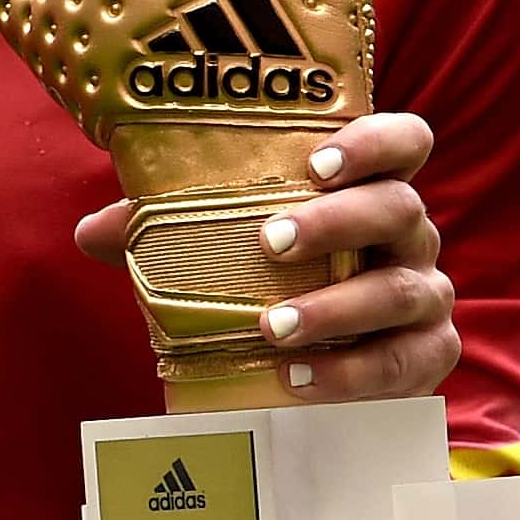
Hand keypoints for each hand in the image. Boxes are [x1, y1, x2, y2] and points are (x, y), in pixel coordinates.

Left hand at [77, 110, 454, 400]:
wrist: (312, 376)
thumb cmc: (271, 290)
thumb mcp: (219, 255)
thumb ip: (163, 234)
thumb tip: (92, 231)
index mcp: (369, 192)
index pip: (403, 142)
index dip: (373, 142)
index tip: (314, 162)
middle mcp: (409, 236)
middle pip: (398, 208)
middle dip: (337, 221)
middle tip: (270, 241)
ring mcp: (425, 296)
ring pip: (400, 290)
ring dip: (336, 307)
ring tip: (273, 327)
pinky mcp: (428, 357)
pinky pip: (402, 362)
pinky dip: (350, 372)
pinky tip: (296, 377)